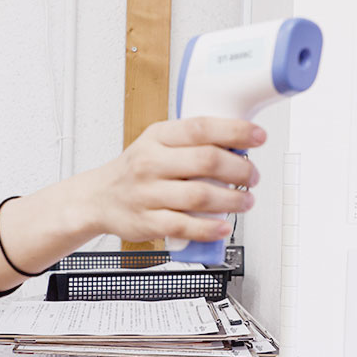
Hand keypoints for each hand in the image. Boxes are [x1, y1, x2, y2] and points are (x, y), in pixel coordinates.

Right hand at [80, 117, 265, 242]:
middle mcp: (151, 163)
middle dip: (240, 170)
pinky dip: (209, 228)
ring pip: (200, 196)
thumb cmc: (136, 170)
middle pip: (206, 161)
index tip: (259, 137)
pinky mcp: (148, 222)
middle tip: (253, 176)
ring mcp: (148, 194)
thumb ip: (191, 141)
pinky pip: (184, 227)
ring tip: (245, 201)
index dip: (235, 131)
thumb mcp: (157, 142)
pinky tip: (223, 226)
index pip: (201, 127)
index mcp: (157, 137)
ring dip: (232, 200)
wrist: (98, 199)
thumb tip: (239, 141)